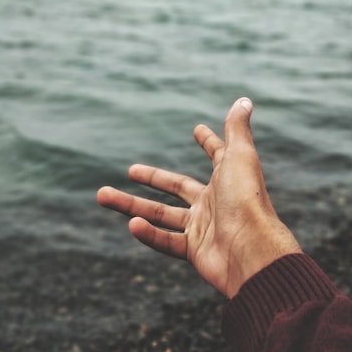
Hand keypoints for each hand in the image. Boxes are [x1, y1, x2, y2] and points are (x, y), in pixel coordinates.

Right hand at [97, 98, 301, 297]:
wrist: (251, 252)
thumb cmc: (246, 200)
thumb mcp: (240, 156)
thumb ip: (237, 129)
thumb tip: (244, 100)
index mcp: (228, 179)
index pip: (218, 156)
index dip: (209, 142)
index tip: (198, 130)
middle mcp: (216, 203)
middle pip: (177, 188)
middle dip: (153, 178)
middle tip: (129, 169)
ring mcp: (204, 229)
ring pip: (161, 216)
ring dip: (131, 206)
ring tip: (101, 195)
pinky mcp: (194, 252)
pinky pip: (166, 241)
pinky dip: (148, 234)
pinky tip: (132, 225)